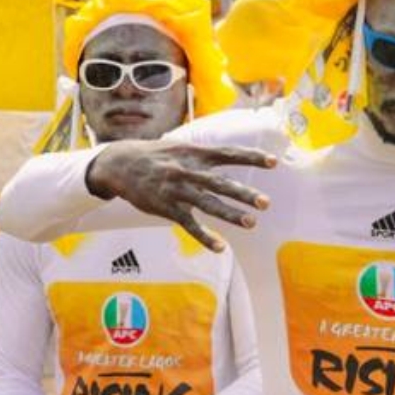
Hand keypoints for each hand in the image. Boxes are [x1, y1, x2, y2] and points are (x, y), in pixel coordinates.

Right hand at [85, 142, 273, 252]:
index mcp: (194, 153)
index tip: (273, 162)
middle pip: (220, 183)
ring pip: (207, 204)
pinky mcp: (167, 208)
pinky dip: (205, 237)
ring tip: (251, 223)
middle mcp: (187, 171)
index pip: (228, 154)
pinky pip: (189, 225)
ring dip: (230, 214)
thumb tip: (229, 153)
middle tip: (266, 203)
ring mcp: (177, 191)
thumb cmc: (155, 155)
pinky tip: (221, 248)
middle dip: (243, 193)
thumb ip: (204, 153)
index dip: (251, 158)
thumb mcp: (180, 147)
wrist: (120, 164)